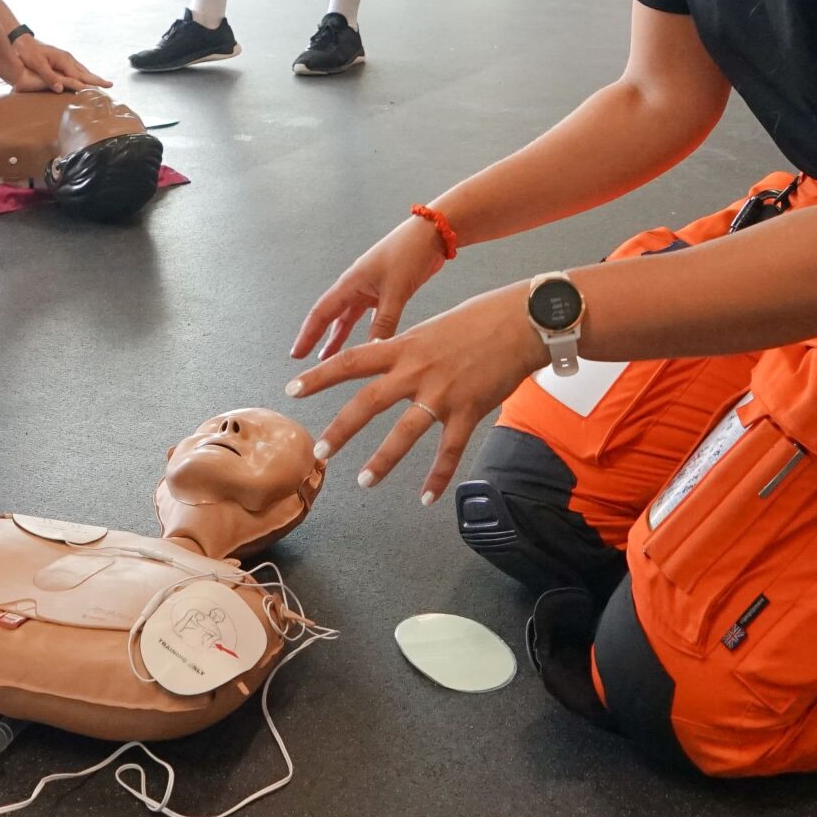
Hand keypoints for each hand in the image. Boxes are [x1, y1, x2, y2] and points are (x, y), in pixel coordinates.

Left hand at [12, 34, 108, 91]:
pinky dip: (83, 74)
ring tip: (100, 83)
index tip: (104, 87)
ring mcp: (64, 58)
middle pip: (85, 72)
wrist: (21, 41)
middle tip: (110, 85)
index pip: (81, 75)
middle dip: (97, 79)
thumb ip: (49, 76)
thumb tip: (61, 88)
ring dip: (91, 77)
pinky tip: (83, 77)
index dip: (93, 83)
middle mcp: (67, 59)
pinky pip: (75, 68)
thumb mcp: (38, 64)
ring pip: (81, 70)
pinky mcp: (60, 59)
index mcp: (64, 60)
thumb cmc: (28, 52)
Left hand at [285, 284, 544, 503]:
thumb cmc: (482, 318)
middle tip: (321, 451)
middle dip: (341, 429)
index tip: (293, 388)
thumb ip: (409, 346)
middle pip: (367, 403)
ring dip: (382, 460)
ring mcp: (442, 392)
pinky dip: (437, 477)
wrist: (524, 321)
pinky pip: (448, 451)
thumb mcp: (433, 326)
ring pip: (404, 433)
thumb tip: (391, 355)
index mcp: (405, 345)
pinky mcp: (468, 410)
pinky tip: (426, 498)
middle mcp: (417, 370)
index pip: (351, 361)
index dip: (319, 375)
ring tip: (364, 481)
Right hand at [294, 215, 447, 359]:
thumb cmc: (409, 253)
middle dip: (318, 337)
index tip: (297, 353)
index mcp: (351, 282)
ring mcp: (370, 288)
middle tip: (306, 357)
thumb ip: (384, 322)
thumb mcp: (395, 291)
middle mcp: (356, 286)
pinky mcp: (386, 291)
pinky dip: (365, 330)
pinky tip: (366, 341)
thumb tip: (372, 350)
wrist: (431, 235)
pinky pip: (368, 316)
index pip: (321, 312)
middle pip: (331, 316)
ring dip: (339, 336)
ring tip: (330, 356)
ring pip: (349, 317)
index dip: (308, 334)